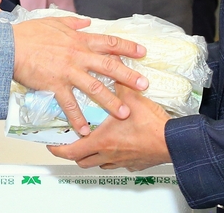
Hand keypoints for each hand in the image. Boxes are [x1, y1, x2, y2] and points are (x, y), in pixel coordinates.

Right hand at [12, 16, 148, 136]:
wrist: (10, 47)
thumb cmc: (28, 34)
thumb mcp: (53, 22)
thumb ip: (73, 23)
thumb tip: (87, 22)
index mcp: (78, 40)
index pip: (109, 43)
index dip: (128, 47)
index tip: (142, 52)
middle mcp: (77, 56)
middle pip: (109, 66)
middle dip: (129, 76)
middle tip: (144, 86)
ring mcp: (67, 72)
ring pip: (95, 88)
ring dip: (111, 102)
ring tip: (123, 113)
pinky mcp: (55, 85)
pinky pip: (70, 105)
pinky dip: (77, 118)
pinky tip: (84, 129)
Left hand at [48, 84, 170, 170]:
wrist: (173, 142)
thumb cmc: (151, 125)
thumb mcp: (131, 97)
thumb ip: (118, 78)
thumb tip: (113, 60)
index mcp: (101, 140)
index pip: (70, 151)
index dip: (57, 148)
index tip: (51, 144)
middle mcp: (108, 154)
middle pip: (81, 160)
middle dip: (72, 152)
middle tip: (68, 141)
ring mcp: (120, 161)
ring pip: (97, 164)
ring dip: (91, 155)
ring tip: (90, 142)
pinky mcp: (133, 164)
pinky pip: (115, 164)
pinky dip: (110, 157)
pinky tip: (114, 146)